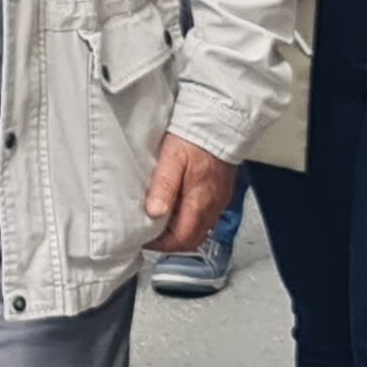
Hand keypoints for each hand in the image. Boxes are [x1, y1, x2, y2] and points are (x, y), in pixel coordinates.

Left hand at [143, 134, 236, 252]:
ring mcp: (219, 200)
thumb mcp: (172, 159)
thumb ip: (164, 187)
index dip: (161, 245)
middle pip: (192, 239)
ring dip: (181, 229)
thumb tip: (154, 213)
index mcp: (200, 202)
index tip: (145, 238)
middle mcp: (213, 205)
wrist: (221, 122)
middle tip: (151, 233)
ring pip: (200, 228)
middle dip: (171, 241)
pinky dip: (190, 217)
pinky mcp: (221, 192)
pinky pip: (206, 214)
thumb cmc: (196, 138)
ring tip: (161, 219)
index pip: (182, 240)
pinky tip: (178, 205)